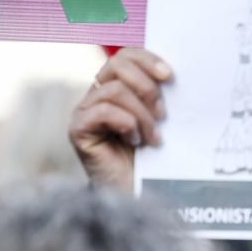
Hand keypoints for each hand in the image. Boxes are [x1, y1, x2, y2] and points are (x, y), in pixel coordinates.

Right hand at [68, 48, 172, 190]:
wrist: (137, 195)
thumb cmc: (152, 160)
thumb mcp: (161, 122)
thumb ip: (160, 97)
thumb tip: (173, 75)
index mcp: (117, 87)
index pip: (126, 55)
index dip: (147, 59)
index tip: (170, 76)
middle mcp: (97, 95)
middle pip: (117, 64)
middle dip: (146, 86)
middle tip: (163, 114)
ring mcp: (85, 111)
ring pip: (115, 91)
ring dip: (142, 115)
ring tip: (153, 138)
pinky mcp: (78, 129)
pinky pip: (102, 111)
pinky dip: (126, 124)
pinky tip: (135, 142)